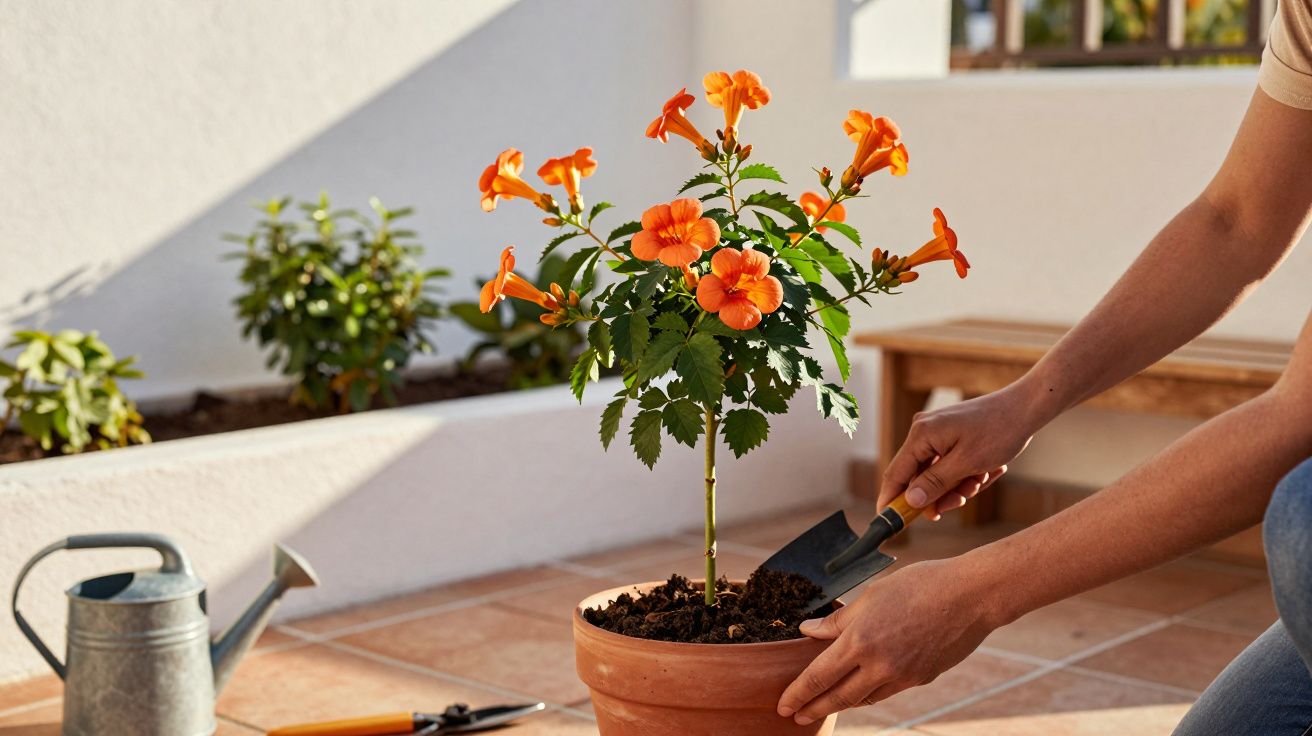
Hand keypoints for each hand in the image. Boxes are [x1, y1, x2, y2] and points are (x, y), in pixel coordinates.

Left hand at [777, 559, 1002, 724]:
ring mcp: (902, 676)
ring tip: (824, 704)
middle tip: (795, 716)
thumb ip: (838, 619)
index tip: (783, 705)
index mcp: (860, 640)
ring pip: (863, 698)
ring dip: (840, 704)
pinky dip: (868, 694)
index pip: (818, 676)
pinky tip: (860, 690)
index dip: (797, 693)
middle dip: (813, 709)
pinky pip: (886, 692)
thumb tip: (807, 630)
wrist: (971, 597)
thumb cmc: (919, 585)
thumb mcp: (872, 595)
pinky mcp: (921, 679)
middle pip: (838, 697)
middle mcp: (879, 664)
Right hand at [880, 384, 1042, 517]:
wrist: (1025, 408)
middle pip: (919, 477)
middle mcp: (924, 431)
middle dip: (941, 493)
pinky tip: (987, 470)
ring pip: (937, 474)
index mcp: (922, 435)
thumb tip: (910, 500)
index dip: (891, 500)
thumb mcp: (967, 464)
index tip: (890, 523)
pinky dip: (965, 474)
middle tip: (961, 501)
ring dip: (958, 485)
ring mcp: (937, 433)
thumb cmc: (999, 431)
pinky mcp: (950, 435)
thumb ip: (935, 483)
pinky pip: (949, 465)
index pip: (896, 474)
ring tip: (982, 478)